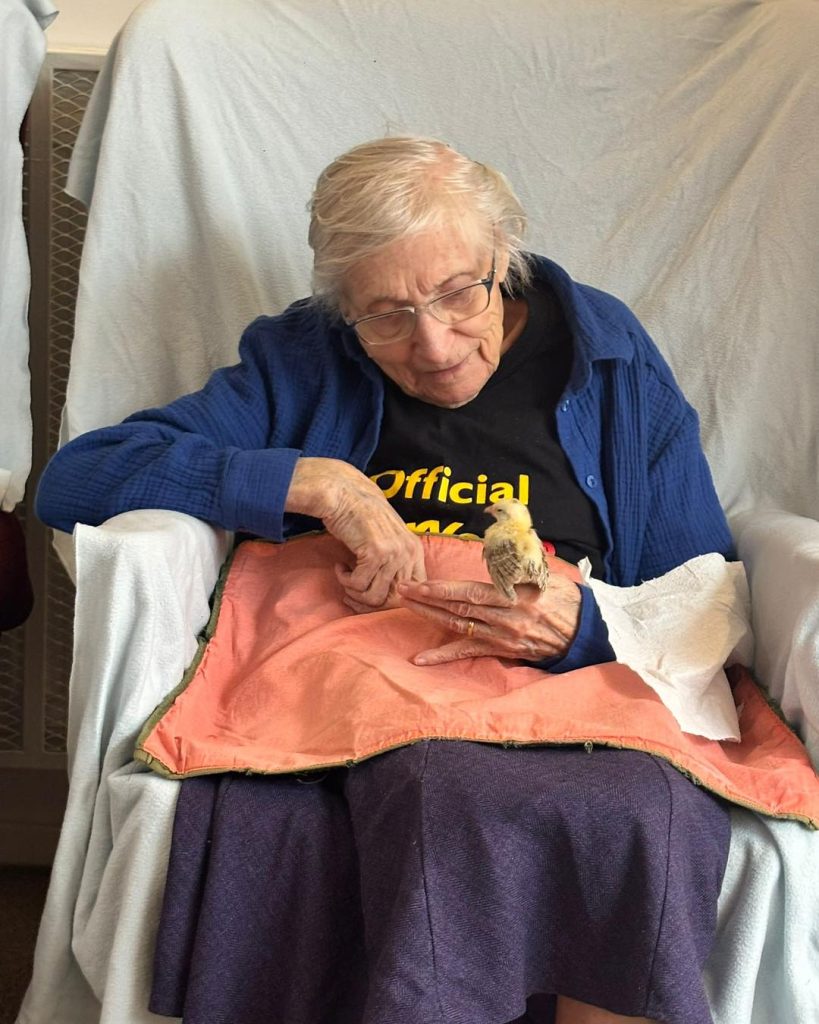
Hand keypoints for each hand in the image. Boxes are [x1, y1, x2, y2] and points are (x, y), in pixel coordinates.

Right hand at [285, 457, 425, 607]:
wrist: (344, 494)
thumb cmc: (361, 517)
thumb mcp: (388, 539)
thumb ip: (394, 563)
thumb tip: (388, 598)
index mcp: (415, 551)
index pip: (413, 592)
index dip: (390, 601)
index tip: (369, 595)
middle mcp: (409, 553)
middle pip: (392, 599)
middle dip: (367, 601)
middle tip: (350, 592)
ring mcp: (393, 554)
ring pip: (374, 596)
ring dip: (354, 591)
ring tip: (346, 577)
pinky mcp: (375, 554)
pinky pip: (358, 584)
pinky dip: (344, 579)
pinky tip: (340, 566)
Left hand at [395, 573, 581, 664]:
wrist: (582, 633)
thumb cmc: (564, 599)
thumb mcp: (546, 575)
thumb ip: (520, 564)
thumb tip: (501, 545)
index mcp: (515, 596)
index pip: (470, 593)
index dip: (442, 590)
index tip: (419, 583)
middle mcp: (504, 618)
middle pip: (457, 608)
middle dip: (425, 599)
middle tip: (400, 589)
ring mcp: (500, 636)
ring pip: (457, 626)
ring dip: (428, 617)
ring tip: (405, 606)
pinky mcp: (500, 650)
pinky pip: (467, 653)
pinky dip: (442, 656)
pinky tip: (420, 659)